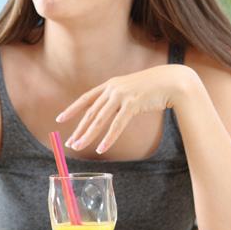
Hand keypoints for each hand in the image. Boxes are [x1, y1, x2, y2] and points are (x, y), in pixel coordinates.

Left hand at [56, 64, 196, 153]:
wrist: (172, 81)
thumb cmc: (151, 88)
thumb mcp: (129, 91)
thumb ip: (116, 99)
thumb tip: (106, 113)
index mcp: (109, 85)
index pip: (85, 99)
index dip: (72, 110)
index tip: (59, 119)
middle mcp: (112, 89)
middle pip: (90, 113)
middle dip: (79, 129)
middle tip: (69, 143)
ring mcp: (121, 96)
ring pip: (100, 120)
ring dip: (88, 135)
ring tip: (78, 147)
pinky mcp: (132, 104)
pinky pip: (117, 125)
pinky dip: (108, 138)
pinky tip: (101, 148)